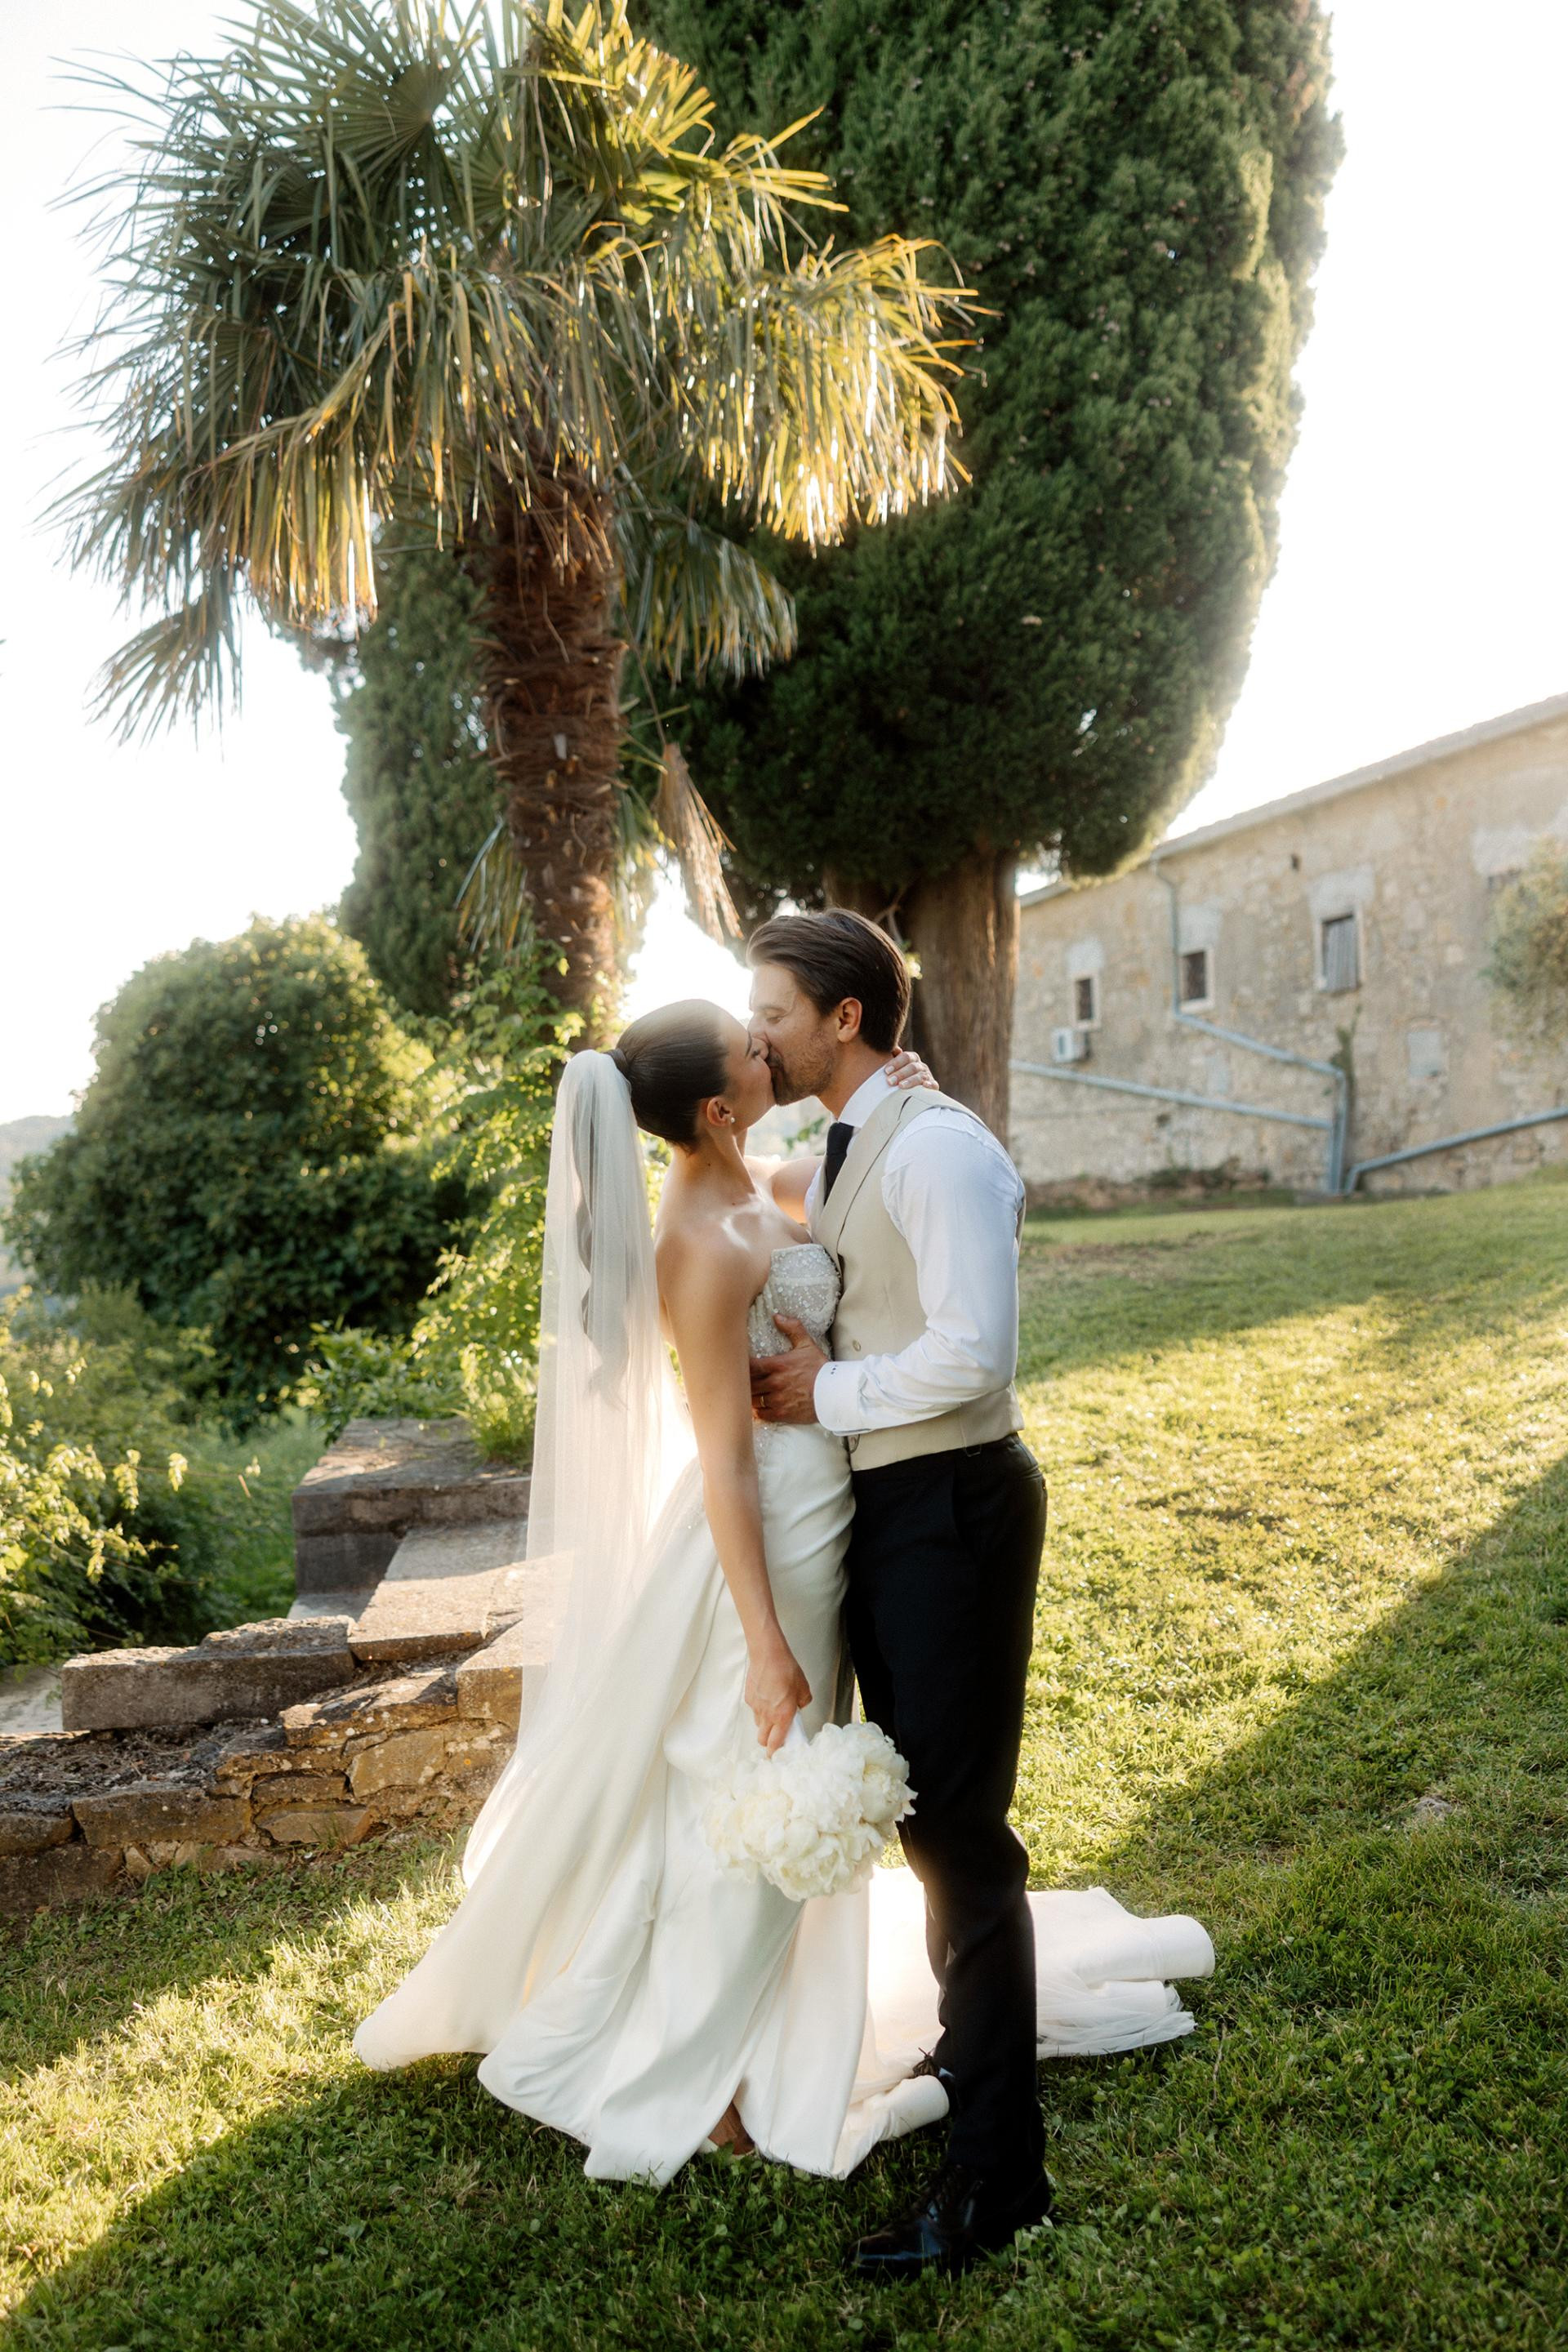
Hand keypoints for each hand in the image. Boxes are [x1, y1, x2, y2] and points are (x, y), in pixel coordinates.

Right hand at [745, 1635, 811, 1751]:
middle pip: (762, 1739)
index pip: (775, 1743)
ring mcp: (756, 1707)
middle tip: (776, 1736)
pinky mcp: (749, 1698)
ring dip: (765, 1724)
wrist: (768, 1655)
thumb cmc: (786, 1669)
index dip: (775, 1752)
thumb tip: (799, 1706)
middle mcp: (767, 1715)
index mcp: (782, 1716)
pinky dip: (760, 1708)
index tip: (777, 1755)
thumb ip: (802, 1702)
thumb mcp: (803, 1688)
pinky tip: (766, 1696)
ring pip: (758, 1724)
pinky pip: (754, 1709)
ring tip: (773, 1711)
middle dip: (768, 1742)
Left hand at [749, 1314, 827, 1423]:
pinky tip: (756, 1406)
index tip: (737, 1364)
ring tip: (746, 1393)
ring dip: (748, 1396)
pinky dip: (756, 1410)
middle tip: (739, 1379)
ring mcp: (777, 1400)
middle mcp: (774, 1383)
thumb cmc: (820, 1368)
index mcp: (778, 1365)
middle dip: (742, 1382)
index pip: (749, 1365)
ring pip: (752, 1399)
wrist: (834, 1393)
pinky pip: (761, 1414)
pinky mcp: (781, 1414)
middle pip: (747, 1384)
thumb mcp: (807, 1345)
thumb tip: (777, 1316)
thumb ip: (792, 1328)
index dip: (740, 1365)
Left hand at [885, 1047, 938, 1091]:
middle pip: (912, 1067)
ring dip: (910, 1081)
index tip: (886, 1071)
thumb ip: (892, 1058)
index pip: (906, 1057)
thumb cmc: (898, 1079)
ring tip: (900, 1086)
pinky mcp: (933, 1087)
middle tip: (889, 1081)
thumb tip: (895, 1049)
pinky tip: (924, 1086)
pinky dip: (930, 1085)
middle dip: (900, 1074)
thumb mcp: (894, 1069)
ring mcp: (928, 1076)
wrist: (910, 1094)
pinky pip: (934, 1085)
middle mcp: (921, 1066)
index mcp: (912, 1059)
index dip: (896, 1063)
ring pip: (921, 1076)